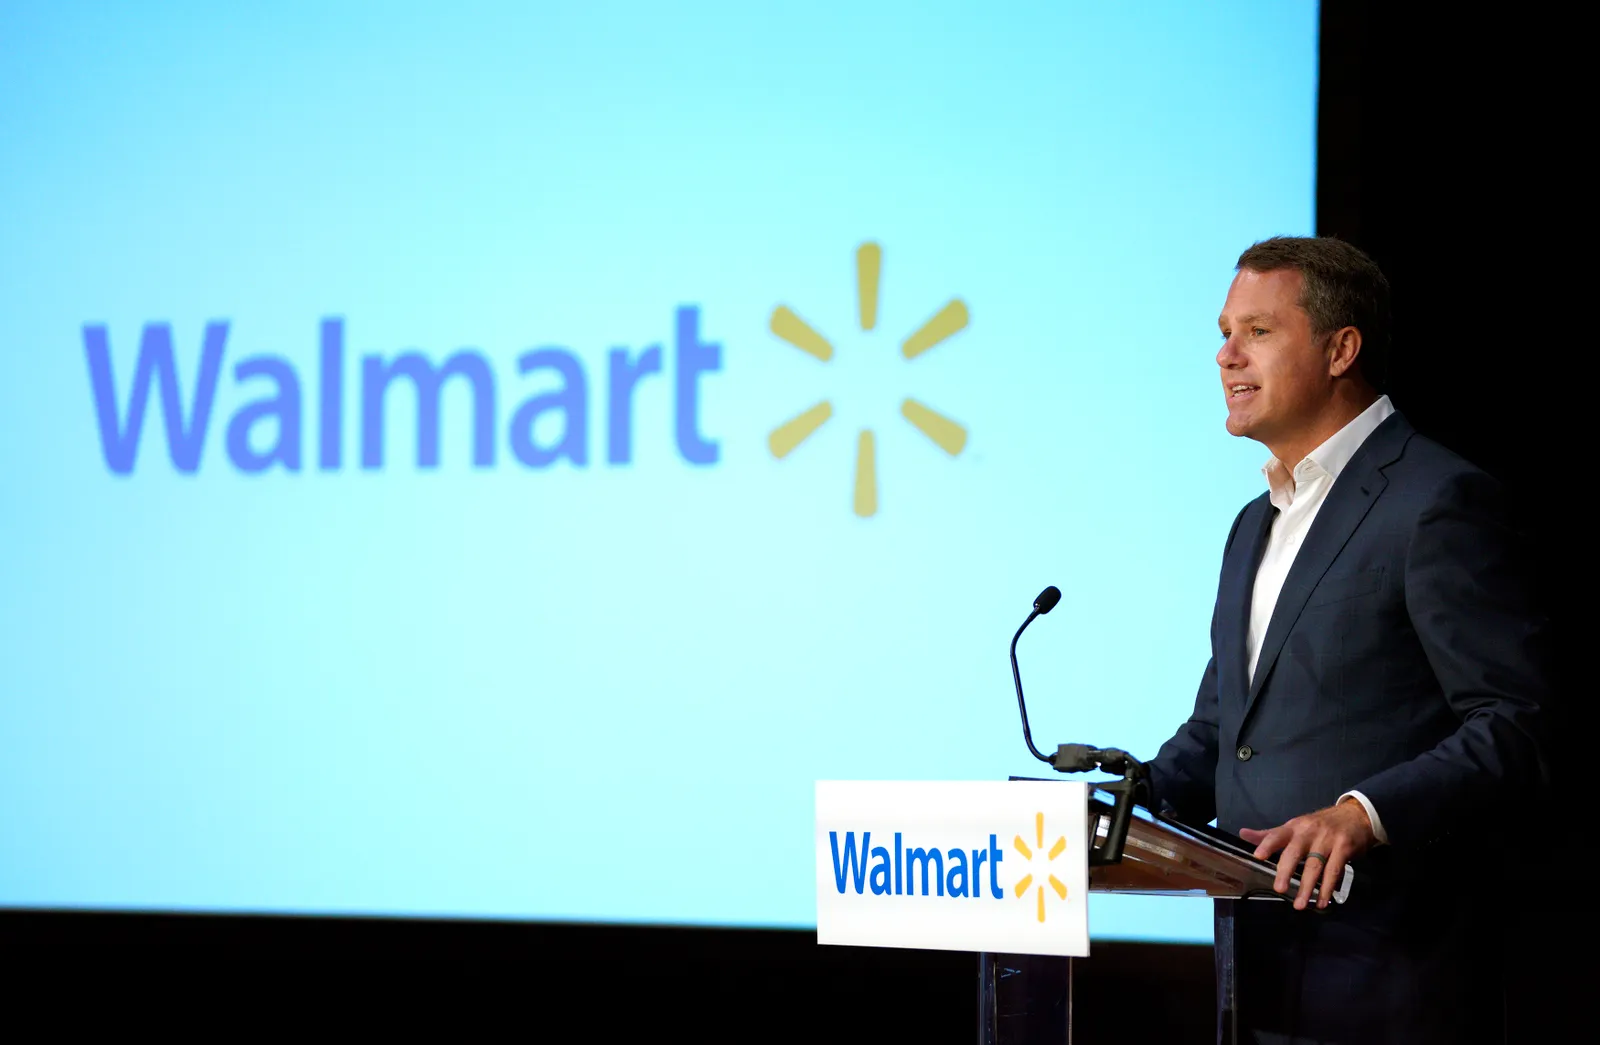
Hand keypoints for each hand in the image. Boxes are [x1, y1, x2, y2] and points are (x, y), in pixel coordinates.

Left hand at [1238, 799, 1375, 909]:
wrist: (1356, 815)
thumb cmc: (1321, 824)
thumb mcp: (1296, 826)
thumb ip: (1271, 834)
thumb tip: (1243, 834)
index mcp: (1294, 827)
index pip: (1277, 834)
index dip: (1267, 844)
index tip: (1258, 856)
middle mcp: (1309, 832)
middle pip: (1295, 852)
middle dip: (1286, 871)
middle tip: (1279, 889)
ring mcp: (1328, 840)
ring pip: (1315, 865)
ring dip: (1308, 887)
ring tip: (1300, 904)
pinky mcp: (1344, 849)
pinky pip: (1335, 871)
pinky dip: (1328, 888)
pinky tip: (1322, 901)